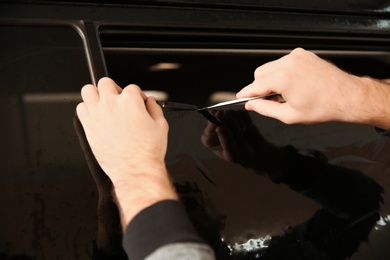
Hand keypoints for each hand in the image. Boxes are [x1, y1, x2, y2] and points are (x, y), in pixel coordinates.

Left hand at [76, 77, 176, 225]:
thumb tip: (150, 102)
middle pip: (106, 82)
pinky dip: (87, 110)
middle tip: (119, 101)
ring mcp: (97, 114)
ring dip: (96, 95)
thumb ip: (155, 108)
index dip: (136, 97)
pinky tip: (96, 117)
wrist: (135, 170)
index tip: (138, 105)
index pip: (132, 88)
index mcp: (130, 100)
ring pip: (88, 90)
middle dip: (114, 90)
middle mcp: (111, 103)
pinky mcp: (87, 126)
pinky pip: (80, 109)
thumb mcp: (161, 126)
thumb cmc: (147, 151)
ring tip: (103, 104)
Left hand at [201, 110, 291, 173]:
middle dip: (231, 123)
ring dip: (239, 124)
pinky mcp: (238, 116)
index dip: (213, 121)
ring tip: (242, 134)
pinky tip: (247, 129)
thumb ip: (225, 141)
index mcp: (210, 139)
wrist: (257, 153)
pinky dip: (246, 121)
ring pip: (231, 113)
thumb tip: (218, 127)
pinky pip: (241, 113)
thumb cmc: (242, 156)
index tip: (220, 116)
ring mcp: (227, 120)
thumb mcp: (232, 154)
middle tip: (238, 134)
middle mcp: (216, 128)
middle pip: (219, 115)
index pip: (208, 127)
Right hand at [237, 48, 380, 125]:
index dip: (246, 93)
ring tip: (286, 93)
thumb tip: (251, 105)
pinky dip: (283, 73)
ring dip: (271, 80)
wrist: (346, 96)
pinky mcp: (303, 54)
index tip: (241, 97)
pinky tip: (294, 84)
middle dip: (260, 87)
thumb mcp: (289, 115)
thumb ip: (265, 109)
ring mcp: (296, 56)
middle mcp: (288, 63)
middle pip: (260, 73)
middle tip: (271, 101)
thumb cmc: (323, 107)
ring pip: (270, 67)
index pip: (255, 85)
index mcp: (283, 78)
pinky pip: (283, 63)